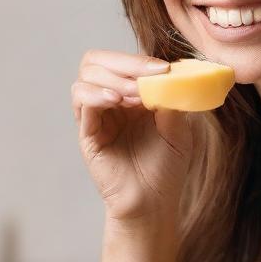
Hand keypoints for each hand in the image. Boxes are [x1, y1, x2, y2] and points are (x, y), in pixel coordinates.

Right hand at [72, 49, 197, 222]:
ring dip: (112, 79)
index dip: (140, 59)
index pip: (124, 62)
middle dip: (123, 63)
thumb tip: (170, 74)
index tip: (162, 68)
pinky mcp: (87, 133)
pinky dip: (97, 95)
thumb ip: (172, 100)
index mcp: (133, 95)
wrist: (154, 202)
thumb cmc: (167, 168)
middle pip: (98, 61)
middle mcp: (111, 101)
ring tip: (134, 94)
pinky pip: (81, 102)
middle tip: (147, 75)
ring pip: (87, 76)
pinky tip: (117, 101)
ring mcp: (96, 115)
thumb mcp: (179, 129)